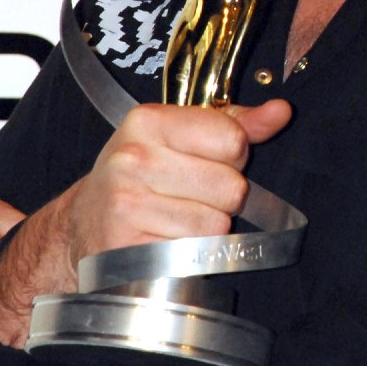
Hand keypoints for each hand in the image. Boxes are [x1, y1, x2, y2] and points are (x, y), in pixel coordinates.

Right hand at [0, 99, 292, 348]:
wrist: (85, 223)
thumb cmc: (142, 176)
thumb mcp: (182, 138)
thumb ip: (236, 124)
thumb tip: (281, 111)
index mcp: (149, 120)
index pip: (233, 139)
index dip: (232, 157)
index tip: (207, 162)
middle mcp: (133, 157)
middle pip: (231, 186)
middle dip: (221, 198)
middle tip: (189, 196)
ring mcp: (126, 202)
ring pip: (216, 225)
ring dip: (206, 230)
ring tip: (176, 218)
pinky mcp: (126, 244)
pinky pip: (194, 254)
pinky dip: (188, 254)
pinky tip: (165, 239)